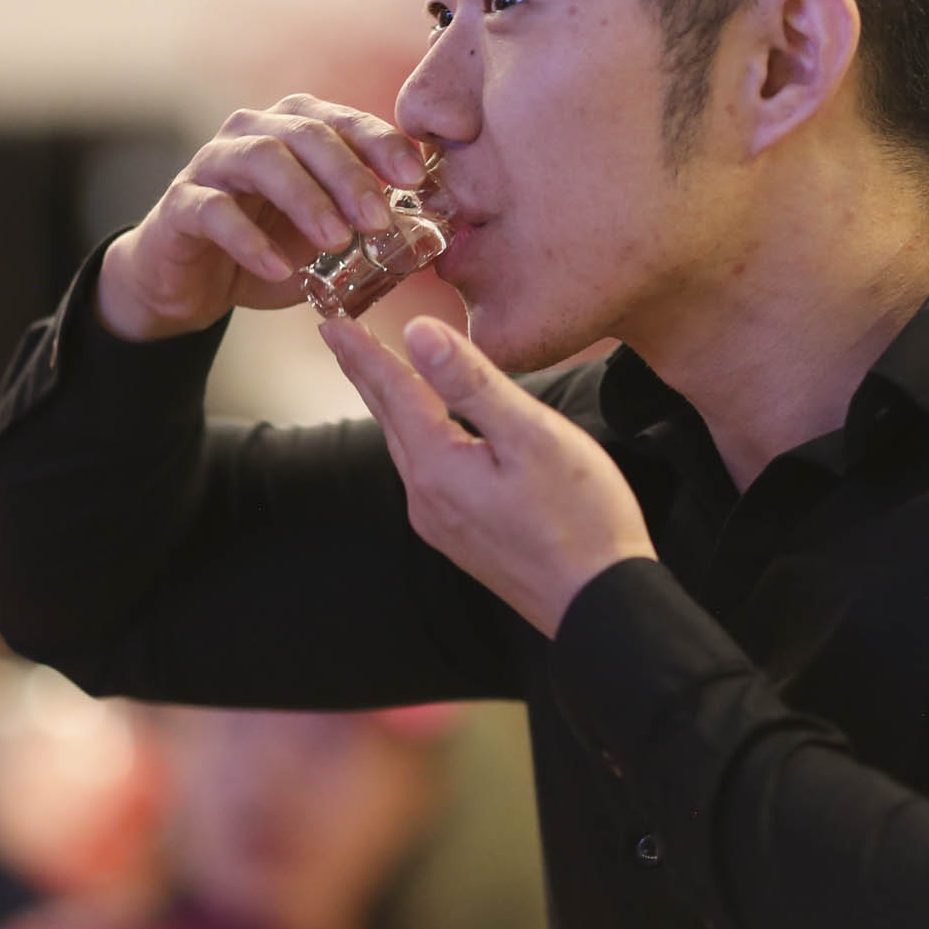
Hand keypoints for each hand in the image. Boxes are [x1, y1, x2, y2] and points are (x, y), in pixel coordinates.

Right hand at [98, 94, 429, 341]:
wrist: (192, 282)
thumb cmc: (270, 248)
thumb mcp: (328, 238)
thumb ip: (370, 229)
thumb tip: (433, 237)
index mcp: (297, 129)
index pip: (345, 121)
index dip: (382, 142)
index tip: (415, 176)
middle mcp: (254, 132)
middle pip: (307, 134)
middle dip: (349, 174)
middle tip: (379, 218)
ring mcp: (213, 164)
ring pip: (262, 159)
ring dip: (305, 197)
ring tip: (336, 240)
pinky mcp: (181, 204)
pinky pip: (215, 211)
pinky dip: (250, 240)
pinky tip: (279, 269)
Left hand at [321, 314, 655, 636]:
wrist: (599, 606)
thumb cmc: (580, 518)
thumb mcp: (531, 436)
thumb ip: (473, 382)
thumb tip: (418, 332)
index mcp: (438, 466)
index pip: (392, 391)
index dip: (362, 352)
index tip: (329, 323)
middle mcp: (426, 498)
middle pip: (389, 420)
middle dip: (365, 374)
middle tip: (338, 338)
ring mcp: (441, 523)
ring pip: (405, 447)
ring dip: (389, 405)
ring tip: (377, 374)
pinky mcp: (461, 538)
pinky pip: (424, 473)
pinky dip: (415, 436)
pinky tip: (427, 431)